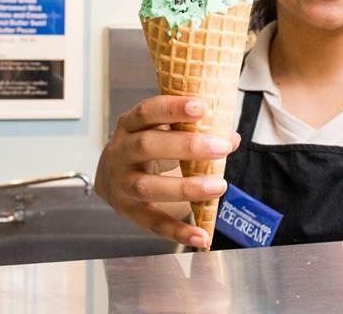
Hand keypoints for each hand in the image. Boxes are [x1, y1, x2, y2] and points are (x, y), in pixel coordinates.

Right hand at [95, 95, 240, 248]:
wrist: (111, 175)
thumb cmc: (145, 145)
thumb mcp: (161, 130)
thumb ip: (193, 131)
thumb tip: (232, 138)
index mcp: (129, 125)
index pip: (147, 112)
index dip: (173, 108)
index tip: (202, 106)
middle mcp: (121, 152)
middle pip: (147, 146)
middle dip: (187, 146)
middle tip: (222, 146)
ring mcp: (122, 184)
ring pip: (148, 186)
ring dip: (186, 187)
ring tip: (219, 186)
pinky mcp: (129, 211)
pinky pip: (153, 223)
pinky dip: (178, 231)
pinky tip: (202, 236)